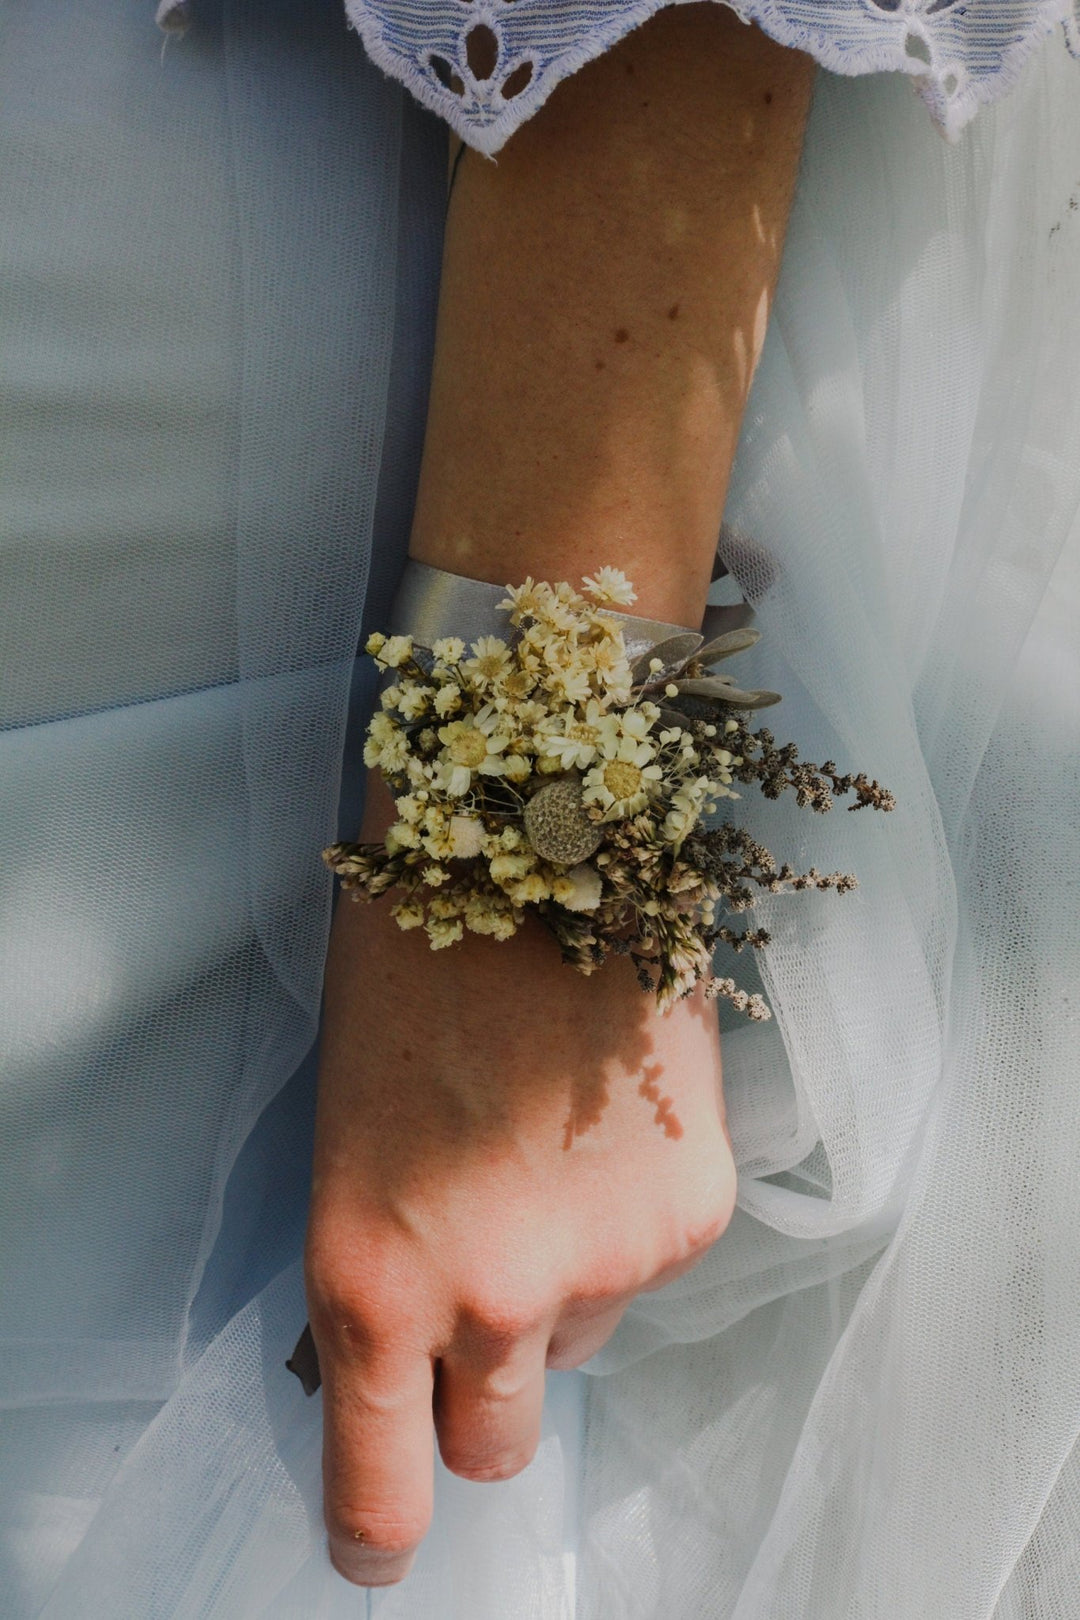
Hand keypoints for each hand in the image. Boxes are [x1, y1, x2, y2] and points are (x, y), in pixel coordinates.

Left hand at [306, 881, 735, 1585]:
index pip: (381, 1482)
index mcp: (372, 1275)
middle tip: (478, 1299)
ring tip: (541, 1144)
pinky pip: (648, 1267)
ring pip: (579, 1339)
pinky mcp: (691, 1214)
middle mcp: (493, 1294)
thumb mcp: (349, 1138)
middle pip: (496, 1443)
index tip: (378, 1543)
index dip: (375, 1527)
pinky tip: (600, 1115)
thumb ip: (384, 1272)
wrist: (528, 835)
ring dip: (559, 1283)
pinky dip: (622, 1218)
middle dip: (478, 1398)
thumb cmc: (406, 967)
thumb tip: (414, 1356)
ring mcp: (607, 1262)